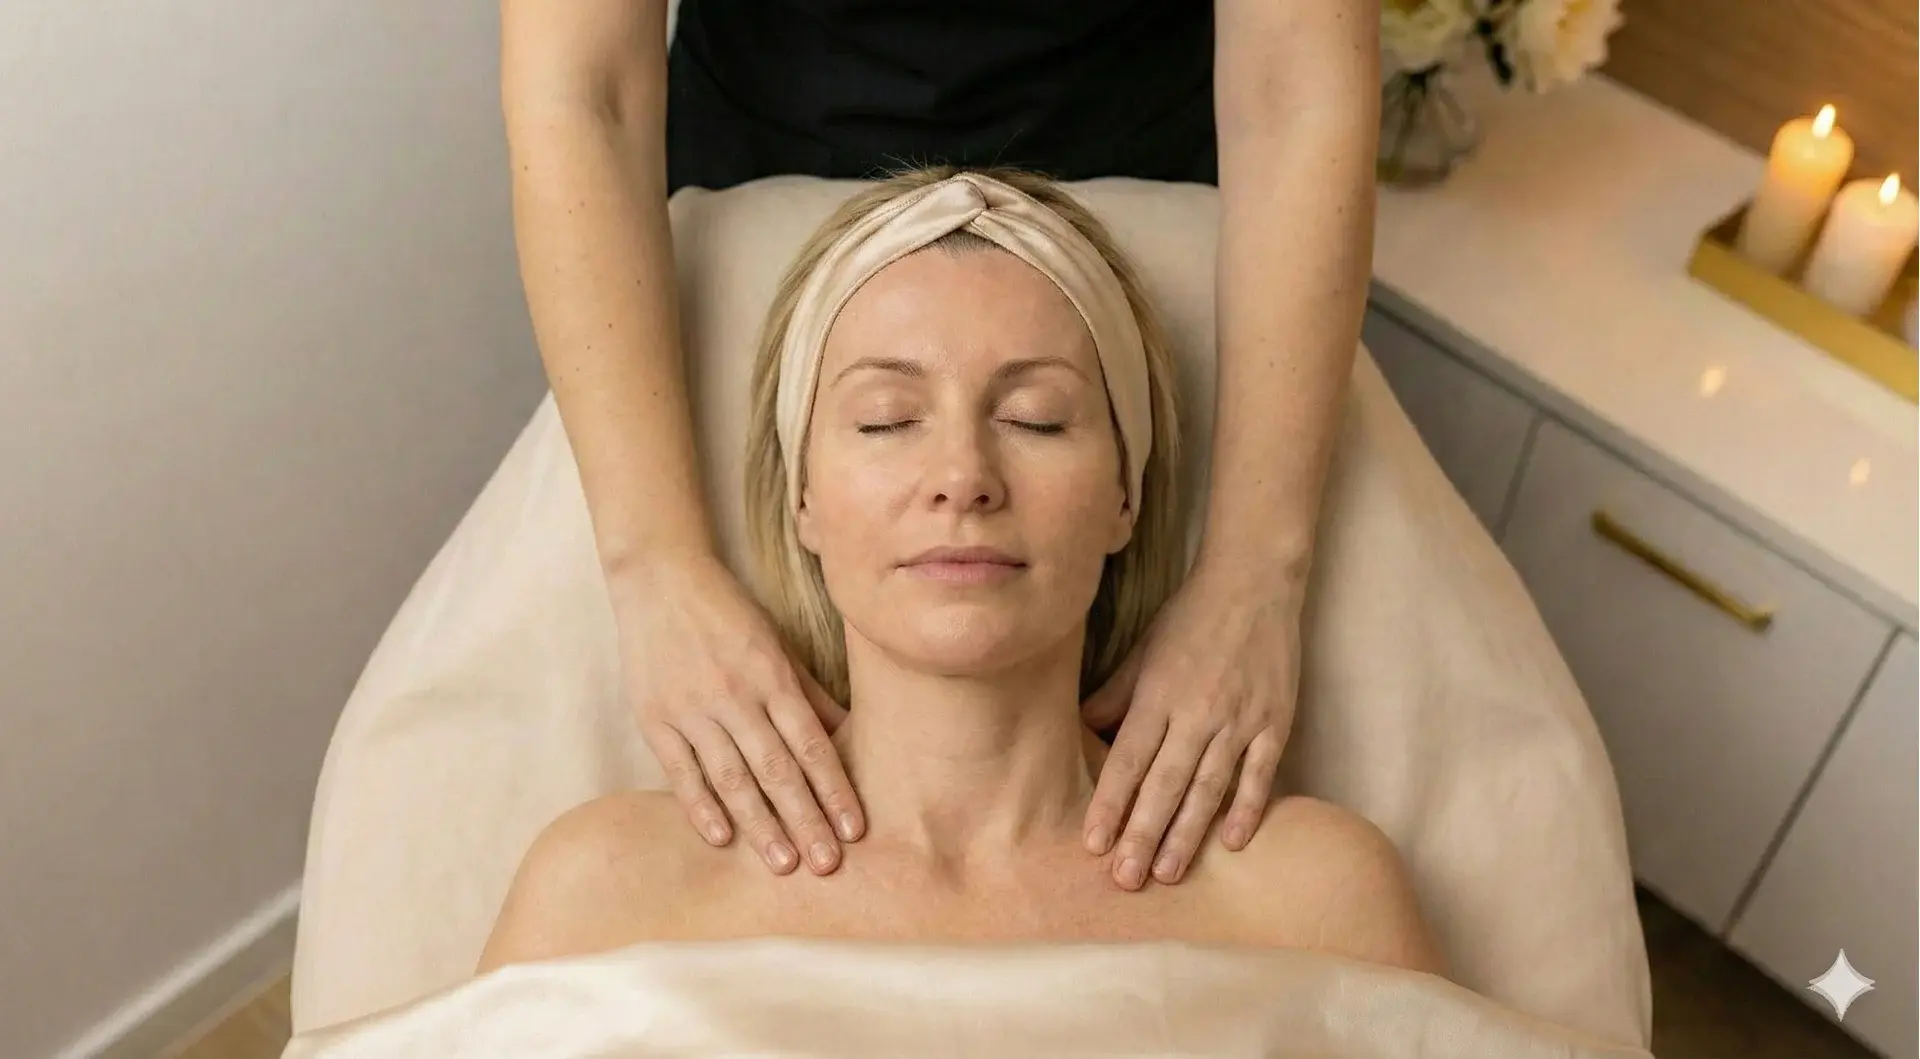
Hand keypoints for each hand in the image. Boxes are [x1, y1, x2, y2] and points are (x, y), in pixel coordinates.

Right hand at [609, 552, 863, 874]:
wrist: (658, 577)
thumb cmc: (728, 612)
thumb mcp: (777, 644)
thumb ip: (809, 693)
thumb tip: (852, 734)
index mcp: (770, 674)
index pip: (812, 742)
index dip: (835, 788)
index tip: (856, 829)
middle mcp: (734, 694)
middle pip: (777, 768)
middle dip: (805, 819)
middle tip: (828, 865)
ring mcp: (691, 708)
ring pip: (732, 777)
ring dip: (759, 825)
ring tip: (784, 864)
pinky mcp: (654, 717)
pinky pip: (680, 771)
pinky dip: (700, 807)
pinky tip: (722, 839)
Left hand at [1079, 561, 1303, 889]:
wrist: (1254, 584)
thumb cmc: (1190, 618)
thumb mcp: (1143, 650)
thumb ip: (1115, 694)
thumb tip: (1085, 730)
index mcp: (1158, 694)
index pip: (1128, 760)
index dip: (1111, 803)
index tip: (1093, 844)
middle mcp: (1196, 712)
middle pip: (1165, 784)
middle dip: (1143, 834)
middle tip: (1126, 880)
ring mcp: (1239, 720)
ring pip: (1209, 787)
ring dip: (1188, 833)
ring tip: (1168, 873)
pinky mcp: (1275, 722)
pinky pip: (1260, 773)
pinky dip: (1248, 808)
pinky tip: (1233, 843)